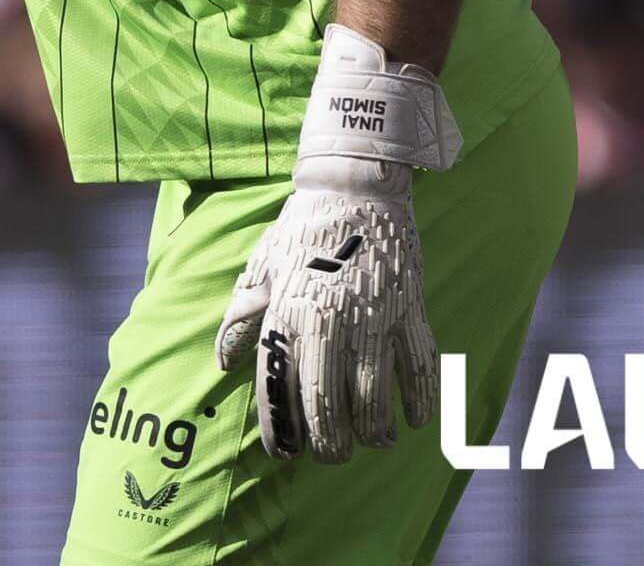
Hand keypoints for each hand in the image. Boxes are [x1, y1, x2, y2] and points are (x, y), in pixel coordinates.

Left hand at [212, 155, 435, 459]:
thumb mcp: (260, 270)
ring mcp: (371, 319)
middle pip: (328, 408)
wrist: (354, 188)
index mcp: (286, 315)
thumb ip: (240, 319)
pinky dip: (421, 403)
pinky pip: (420, 370)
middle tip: (333, 454)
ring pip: (375, 400)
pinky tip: (415, 419)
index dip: (280, 431)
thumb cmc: (301, 231)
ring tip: (374, 440)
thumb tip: (222, 362)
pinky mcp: (408, 311)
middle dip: (330, 445)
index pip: (279, 390)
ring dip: (375, 432)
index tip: (284, 454)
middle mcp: (327, 323)